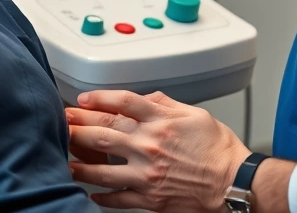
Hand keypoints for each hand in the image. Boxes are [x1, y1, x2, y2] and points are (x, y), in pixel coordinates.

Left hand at [66, 90, 249, 211]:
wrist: (234, 182)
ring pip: (102, 168)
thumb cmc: (219, 150)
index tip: (83, 99)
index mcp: (160, 122)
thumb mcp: (196, 115)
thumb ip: (167, 104)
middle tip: (62, 122)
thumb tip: (147, 98)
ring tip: (65, 159)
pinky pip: (118, 197)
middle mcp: (149, 145)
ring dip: (80, 163)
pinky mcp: (149, 197)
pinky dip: (102, 196)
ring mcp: (146, 173)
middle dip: (78, 125)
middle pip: (103, 131)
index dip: (97, 98)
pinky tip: (91, 193)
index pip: (121, 103)